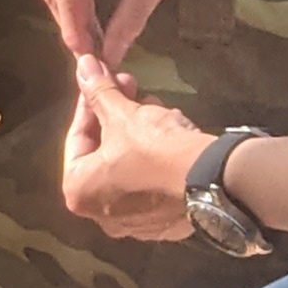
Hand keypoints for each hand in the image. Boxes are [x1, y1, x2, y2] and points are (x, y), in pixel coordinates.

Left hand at [60, 57, 205, 241]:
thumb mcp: (122, 115)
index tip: (101, 80)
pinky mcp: (166, 223)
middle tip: (130, 86)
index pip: (77, 138)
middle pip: (104, 153)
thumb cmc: (152, 149)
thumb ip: (98, 92)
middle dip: (117, 115)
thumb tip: (82, 64)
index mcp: (79, 192)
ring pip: (130, 166)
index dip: (89, 104)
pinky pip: (153, 182)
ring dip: (139, 132)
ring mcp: (135, 223)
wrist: (210, 181)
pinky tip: (172, 132)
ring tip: (156, 107)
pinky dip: (157, 158)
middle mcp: (102, 215)